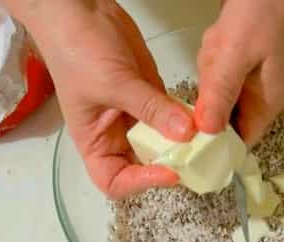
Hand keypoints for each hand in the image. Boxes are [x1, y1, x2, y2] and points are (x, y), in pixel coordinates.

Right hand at [3, 0, 195, 198]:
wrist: (80, 9)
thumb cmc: (77, 50)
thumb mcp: (114, 83)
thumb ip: (151, 109)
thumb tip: (186, 133)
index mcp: (95, 141)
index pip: (115, 180)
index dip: (141, 183)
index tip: (169, 172)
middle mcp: (116, 135)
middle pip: (145, 166)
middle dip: (170, 166)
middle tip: (197, 158)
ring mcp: (137, 116)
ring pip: (165, 143)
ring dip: (185, 144)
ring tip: (205, 141)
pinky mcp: (154, 96)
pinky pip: (175, 117)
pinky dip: (189, 121)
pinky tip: (204, 118)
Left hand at [195, 0, 283, 145]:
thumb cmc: (261, 15)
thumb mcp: (235, 56)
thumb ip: (220, 95)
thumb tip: (206, 133)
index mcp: (268, 103)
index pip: (242, 141)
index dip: (217, 146)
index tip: (191, 138)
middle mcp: (264, 97)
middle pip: (226, 118)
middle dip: (209, 101)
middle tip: (209, 75)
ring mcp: (256, 79)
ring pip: (220, 93)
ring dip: (210, 76)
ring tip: (216, 51)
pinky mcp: (246, 63)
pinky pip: (221, 74)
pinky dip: (212, 62)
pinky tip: (216, 43)